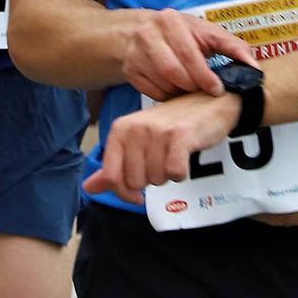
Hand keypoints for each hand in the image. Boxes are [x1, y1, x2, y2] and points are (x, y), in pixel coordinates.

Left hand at [84, 92, 239, 203]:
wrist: (209, 103)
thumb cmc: (172, 125)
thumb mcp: (138, 143)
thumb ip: (113, 167)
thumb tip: (88, 188)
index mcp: (120, 129)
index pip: (111, 177)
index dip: (124, 193)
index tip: (137, 195)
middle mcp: (135, 128)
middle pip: (135, 182)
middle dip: (151, 180)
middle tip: (162, 162)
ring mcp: (158, 131)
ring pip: (156, 179)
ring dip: (167, 175)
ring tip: (174, 156)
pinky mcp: (180, 135)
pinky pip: (175, 172)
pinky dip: (181, 173)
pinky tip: (185, 158)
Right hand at [121, 8, 259, 100]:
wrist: (140, 31)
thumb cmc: (182, 34)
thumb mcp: (208, 33)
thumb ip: (234, 47)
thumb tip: (254, 68)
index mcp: (171, 21)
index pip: (189, 54)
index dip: (204, 76)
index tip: (216, 89)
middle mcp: (149, 34)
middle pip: (173, 72)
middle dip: (193, 86)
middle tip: (204, 91)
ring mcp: (136, 53)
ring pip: (163, 84)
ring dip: (181, 92)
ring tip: (191, 88)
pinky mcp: (130, 70)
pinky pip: (153, 93)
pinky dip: (168, 96)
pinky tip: (176, 90)